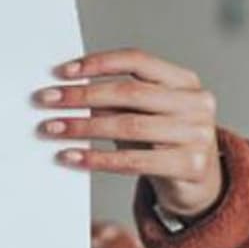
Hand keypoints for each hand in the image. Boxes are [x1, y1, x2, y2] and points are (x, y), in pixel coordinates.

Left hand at [34, 48, 222, 219]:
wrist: (202, 186)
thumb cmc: (164, 143)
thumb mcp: (144, 115)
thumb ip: (116, 101)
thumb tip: (65, 92)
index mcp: (184, 80)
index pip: (137, 60)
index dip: (98, 63)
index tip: (62, 72)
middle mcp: (196, 103)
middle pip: (129, 92)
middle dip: (82, 96)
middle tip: (46, 100)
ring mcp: (198, 134)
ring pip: (129, 126)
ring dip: (83, 127)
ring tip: (52, 128)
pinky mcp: (191, 166)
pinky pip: (134, 160)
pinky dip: (97, 158)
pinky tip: (71, 157)